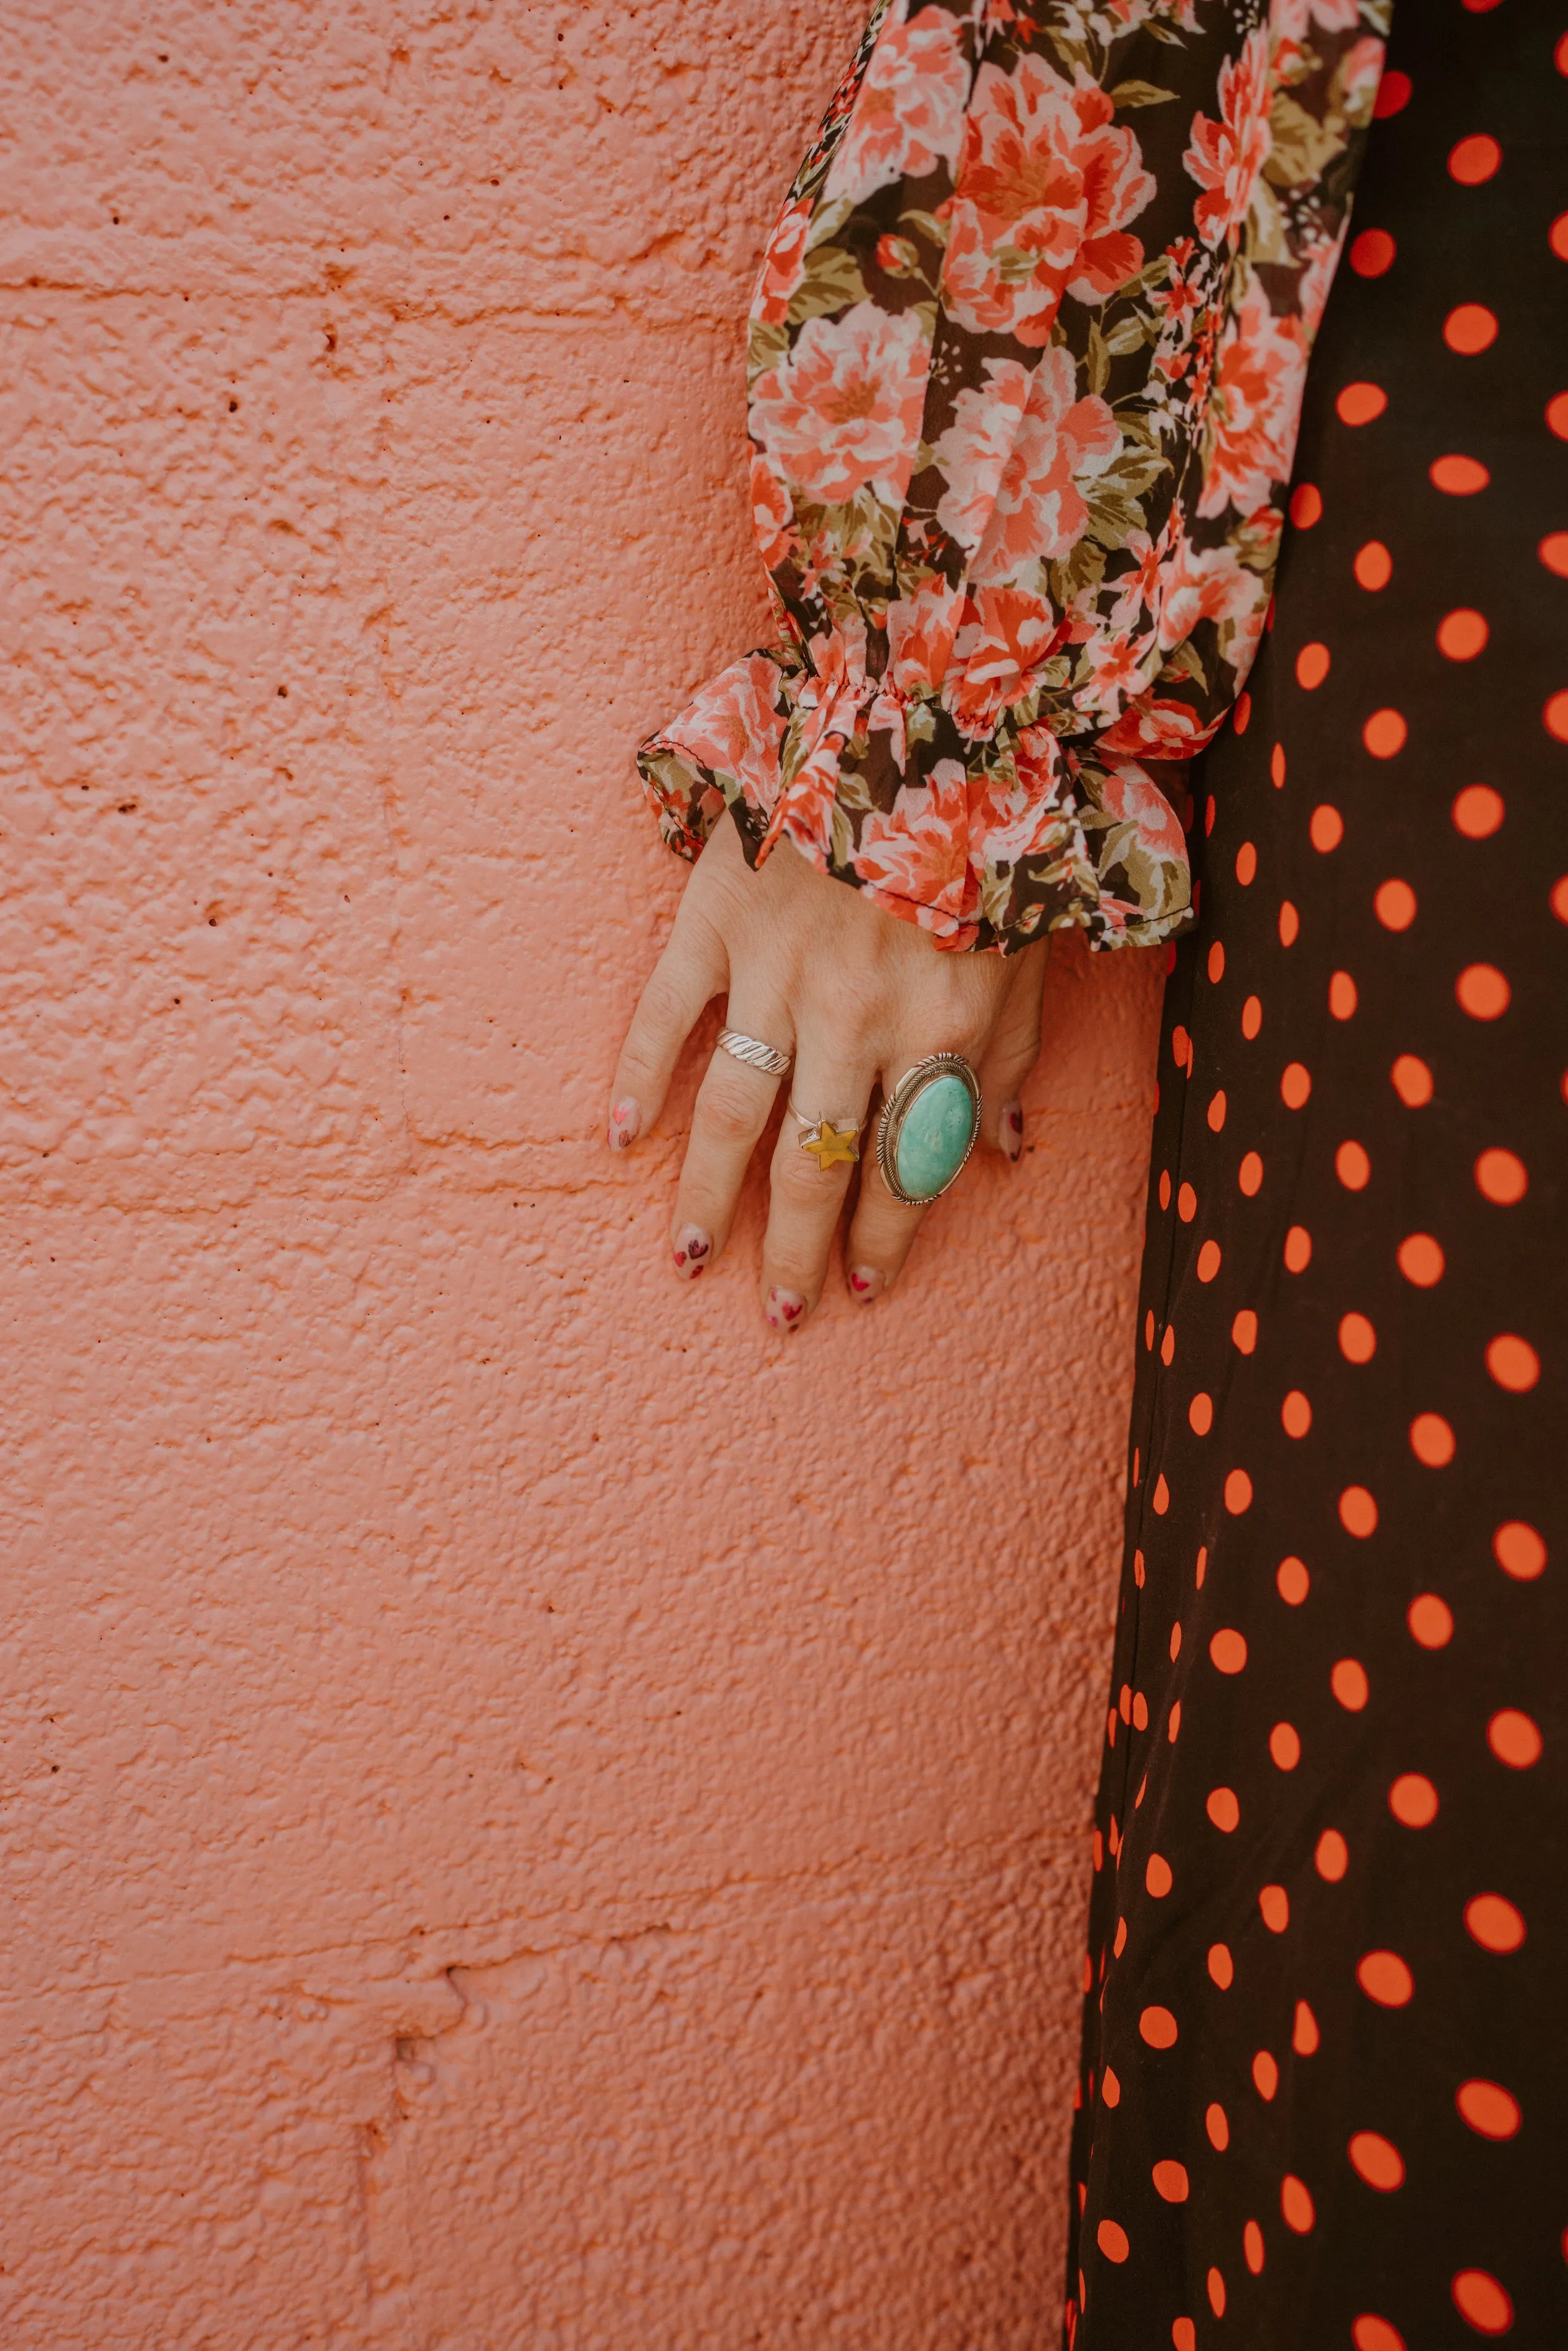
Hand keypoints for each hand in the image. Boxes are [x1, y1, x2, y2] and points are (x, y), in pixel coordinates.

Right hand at [607, 815, 1048, 1330]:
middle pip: (817, 1163)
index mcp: (943, 1026)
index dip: (885, 1236)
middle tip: (776, 1315)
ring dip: (709, 1198)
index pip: (907, 1165)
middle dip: (795, 1249)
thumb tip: (996, 1152)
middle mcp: (857, 1016)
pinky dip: (637, 1078)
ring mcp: (779, 970)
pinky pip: (666, 1014)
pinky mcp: (718, 918)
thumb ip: (1010, 1055)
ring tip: (692, 1261)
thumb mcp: (1031, 945)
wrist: (923, 702)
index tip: (863, 1286)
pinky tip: (621, 1141)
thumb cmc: (988, 828)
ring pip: (737, 1113)